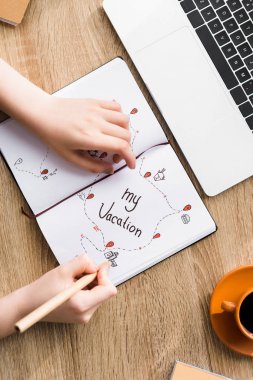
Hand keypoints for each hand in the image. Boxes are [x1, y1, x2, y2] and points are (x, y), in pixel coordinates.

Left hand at [0, 60, 134, 172]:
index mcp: (89, 138)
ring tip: (114, 138)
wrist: (43, 113)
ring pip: (124, 120)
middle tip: (114, 154)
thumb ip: (92, 166)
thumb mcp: (70, 157)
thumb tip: (110, 169)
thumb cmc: (54, 136)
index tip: (130, 164)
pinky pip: (116, 106)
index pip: (121, 146)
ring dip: (124, 132)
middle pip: (125, 135)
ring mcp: (96, 110)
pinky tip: (111, 124)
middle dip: (126, 148)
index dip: (130, 157)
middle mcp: (96, 123)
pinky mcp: (95, 102)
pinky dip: (119, 116)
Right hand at [0, 255, 116, 337]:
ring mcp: (83, 316)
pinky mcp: (81, 315)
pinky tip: (72, 286)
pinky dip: (86, 289)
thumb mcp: (63, 271)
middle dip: (96, 278)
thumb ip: (83, 263)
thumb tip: (97, 265)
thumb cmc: (42, 289)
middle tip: (79, 272)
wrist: (28, 305)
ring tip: (73, 280)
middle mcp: (85, 314)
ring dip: (90, 282)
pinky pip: (92, 298)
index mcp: (82, 305)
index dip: (105, 276)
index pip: (109, 291)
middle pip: (104, 292)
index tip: (96, 267)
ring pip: (99, 294)